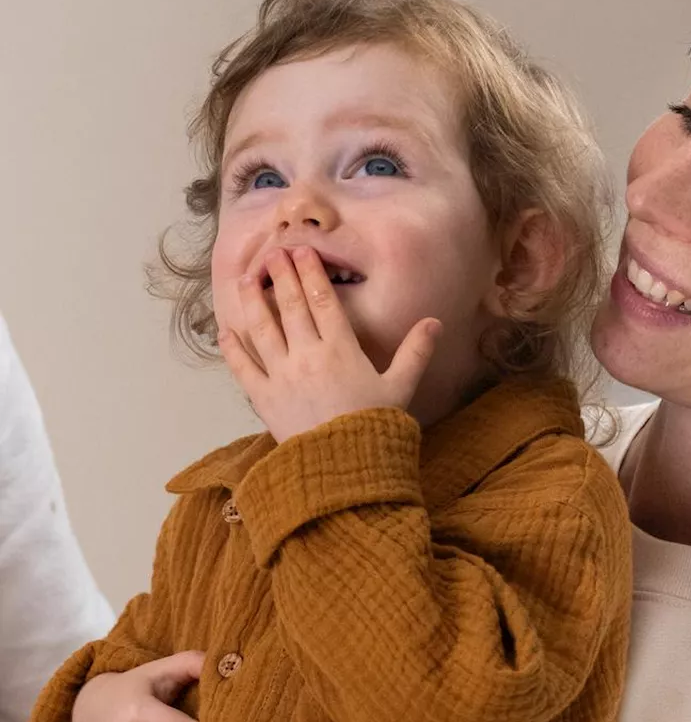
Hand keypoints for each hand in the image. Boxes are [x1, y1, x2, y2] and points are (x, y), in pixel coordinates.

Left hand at [219, 247, 440, 441]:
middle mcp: (307, 356)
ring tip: (245, 279)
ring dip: (253, 301)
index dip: (312, 272)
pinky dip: (232, 348)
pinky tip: (224, 331)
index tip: (302, 251)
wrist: (344, 471)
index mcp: (341, 350)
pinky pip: (243, 368)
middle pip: (291, 306)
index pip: (323, 301)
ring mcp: (281, 376)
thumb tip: (435, 323)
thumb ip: (415, 352)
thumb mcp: (401, 389)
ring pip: (262, 329)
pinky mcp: (263, 399)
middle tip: (274, 253)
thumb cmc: (375, 429)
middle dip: (282, 276)